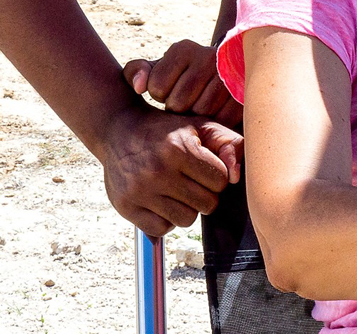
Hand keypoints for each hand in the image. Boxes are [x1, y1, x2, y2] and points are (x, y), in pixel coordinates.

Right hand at [98, 104, 242, 235]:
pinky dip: (166, 220)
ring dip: (187, 208)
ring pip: (187, 220)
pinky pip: (162, 229)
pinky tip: (162, 201)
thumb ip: (230, 143)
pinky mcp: (126, 207)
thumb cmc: (168, 130)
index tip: (204, 165)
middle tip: (191, 179)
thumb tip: (235, 176)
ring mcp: (140, 191)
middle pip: (207, 204)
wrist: (120, 130)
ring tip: (177, 190)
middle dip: (205, 193)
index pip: (221, 180)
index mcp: (179, 148)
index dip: (216, 174)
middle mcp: (158, 171)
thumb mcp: (201, 126)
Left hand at [125, 39, 241, 125]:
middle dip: (177, 110)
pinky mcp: (245, 91)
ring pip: (201, 113)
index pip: (156, 86)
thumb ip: (137, 72)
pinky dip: (217, 123)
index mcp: (183, 49)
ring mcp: (229, 73)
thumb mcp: (158, 71)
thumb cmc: (183, 77)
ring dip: (197, 118)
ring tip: (200, 106)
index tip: (171, 89)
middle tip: (187, 102)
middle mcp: (208, 56)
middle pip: (178, 103)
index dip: (160, 96)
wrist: (225, 75)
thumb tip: (139, 87)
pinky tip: (216, 113)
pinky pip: (223, 119)